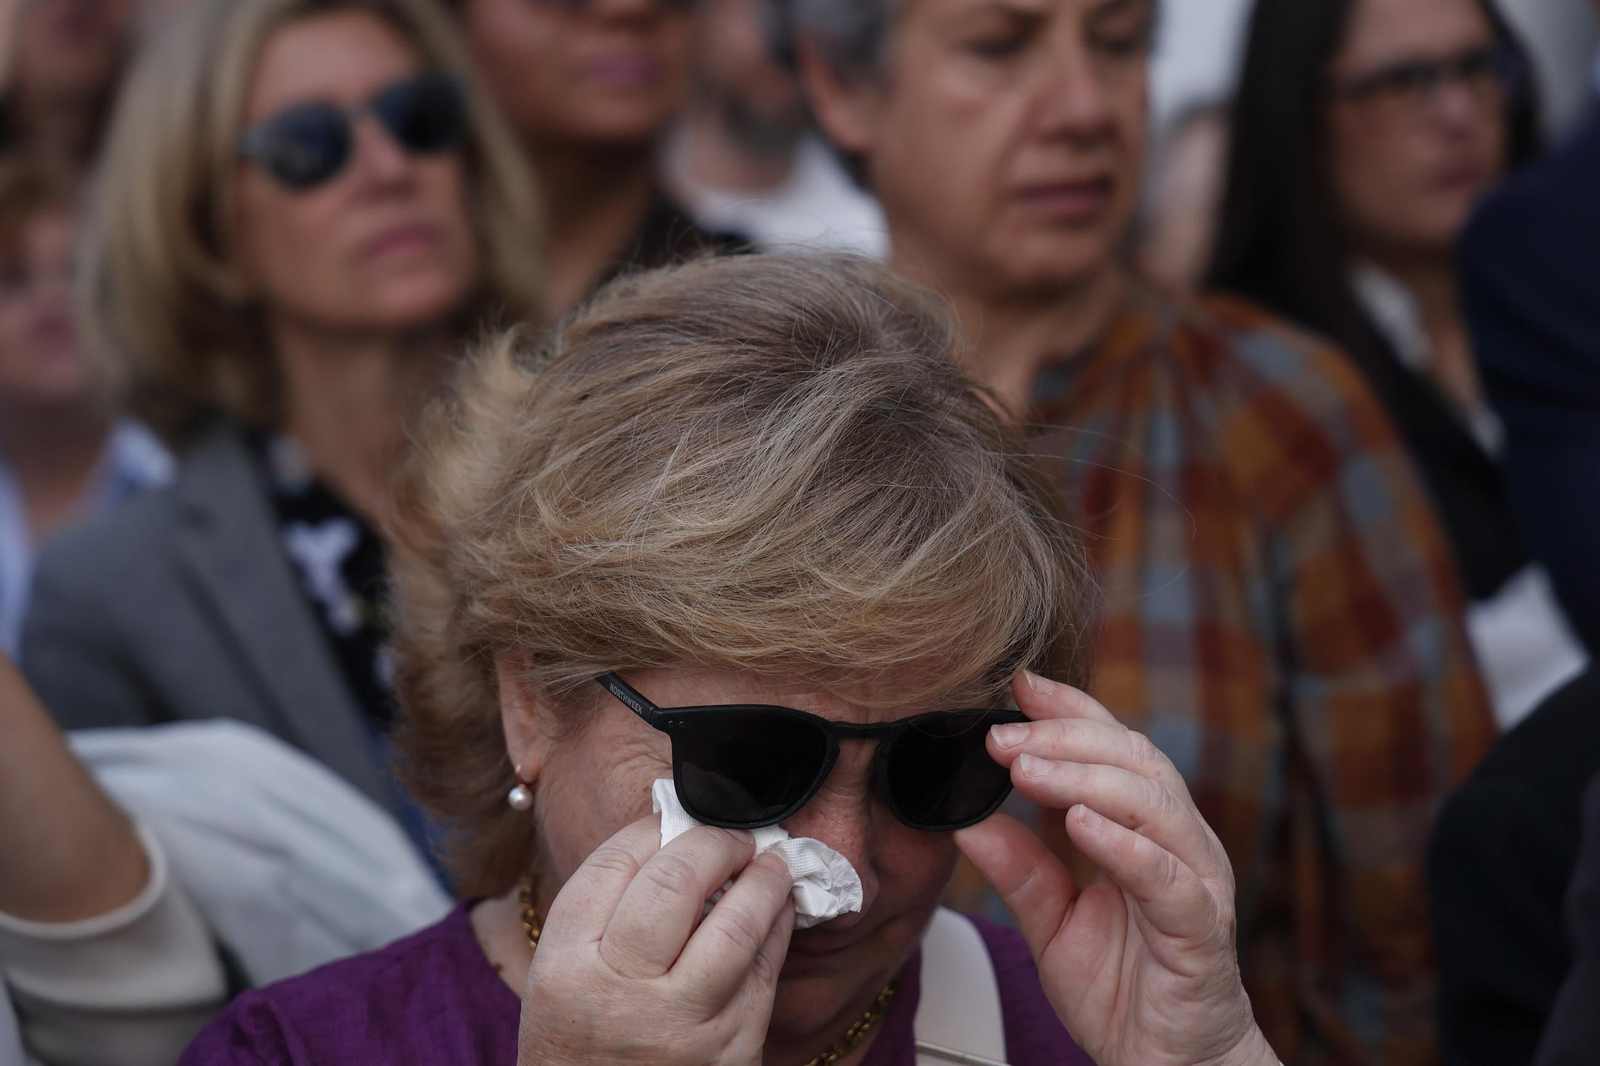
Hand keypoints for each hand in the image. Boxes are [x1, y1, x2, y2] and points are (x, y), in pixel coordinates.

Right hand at [517, 816, 796, 1065]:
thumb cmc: (580, 1044)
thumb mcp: (562, 979)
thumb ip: (603, 911)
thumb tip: (673, 834)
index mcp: (564, 967)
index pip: (613, 865)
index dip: (653, 827)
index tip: (676, 816)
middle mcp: (619, 995)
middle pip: (675, 882)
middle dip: (715, 841)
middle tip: (735, 831)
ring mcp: (681, 1027)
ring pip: (737, 923)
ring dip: (764, 877)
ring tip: (773, 859)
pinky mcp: (731, 1052)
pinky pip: (765, 970)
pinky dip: (778, 928)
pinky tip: (779, 908)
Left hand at [956, 672, 1278, 1065]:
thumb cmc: (1123, 988)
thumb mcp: (1050, 921)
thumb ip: (1018, 868)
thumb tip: (965, 817)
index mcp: (1146, 829)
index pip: (1114, 747)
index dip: (1070, 710)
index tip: (1018, 685)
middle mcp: (1178, 843)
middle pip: (1133, 761)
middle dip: (1064, 739)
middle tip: (1002, 736)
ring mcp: (1196, 882)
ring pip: (1152, 805)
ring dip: (1084, 780)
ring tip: (1027, 769)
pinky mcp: (1201, 929)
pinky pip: (1167, 878)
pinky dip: (1125, 845)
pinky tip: (1083, 825)